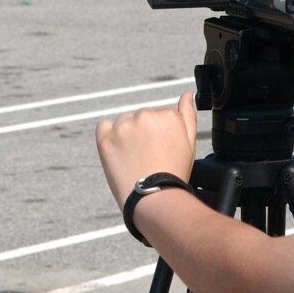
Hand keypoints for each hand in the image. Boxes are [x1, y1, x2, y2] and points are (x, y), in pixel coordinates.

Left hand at [95, 92, 197, 208]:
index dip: (162, 136)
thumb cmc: (173, 173)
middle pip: (143, 118)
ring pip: (125, 122)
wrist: (153, 198)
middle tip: (149, 158)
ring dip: (128, 134)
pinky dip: (109, 135)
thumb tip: (186, 94)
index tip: (162, 151)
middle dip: (145, 134)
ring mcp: (124, 126)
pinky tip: (118, 151)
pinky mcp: (106, 137)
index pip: (162, 117)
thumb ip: (187, 115)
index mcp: (167, 115)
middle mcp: (145, 115)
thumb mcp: (189, 143)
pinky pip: (104, 126)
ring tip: (135, 159)